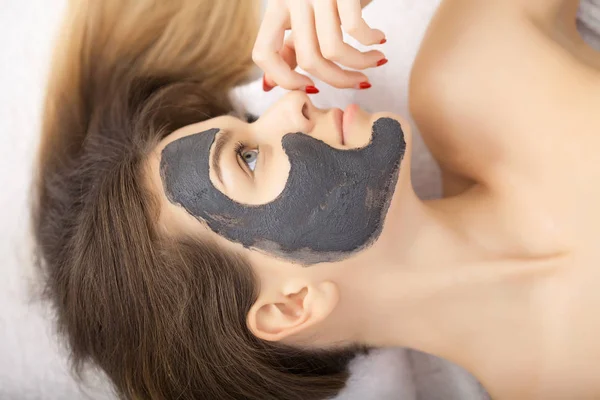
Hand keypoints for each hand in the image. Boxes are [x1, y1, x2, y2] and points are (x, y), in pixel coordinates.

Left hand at [253, 0, 386, 91]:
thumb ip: (288, 49)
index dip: (285, 80)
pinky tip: (378, 38)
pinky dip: (371, 41)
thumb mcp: (303, 17)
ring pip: (333, 51)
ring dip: (361, 64)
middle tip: (359, 81)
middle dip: (338, 80)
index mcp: (277, 7)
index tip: (312, 86)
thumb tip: (268, 86)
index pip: (264, 54)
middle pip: (308, 60)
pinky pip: (354, 29)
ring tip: (375, 61)